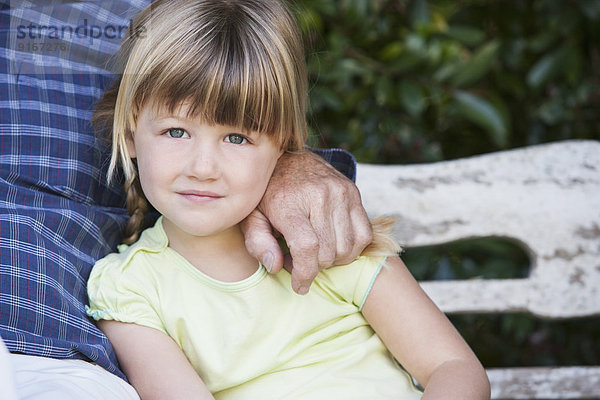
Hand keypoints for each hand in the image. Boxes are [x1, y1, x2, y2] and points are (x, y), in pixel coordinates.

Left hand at [240, 150, 372, 293]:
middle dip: (314, 267)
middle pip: (328, 252)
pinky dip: (352, 249)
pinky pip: (364, 235)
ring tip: (314, 251)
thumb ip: (258, 242)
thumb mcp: (251, 216)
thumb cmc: (266, 193)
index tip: (299, 285)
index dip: (305, 273)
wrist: (288, 157)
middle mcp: (319, 194)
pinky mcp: (354, 192)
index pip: (307, 247)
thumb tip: (275, 266)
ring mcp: (340, 192)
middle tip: (298, 260)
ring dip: (333, 260)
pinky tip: (333, 245)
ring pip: (348, 248)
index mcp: (289, 201)